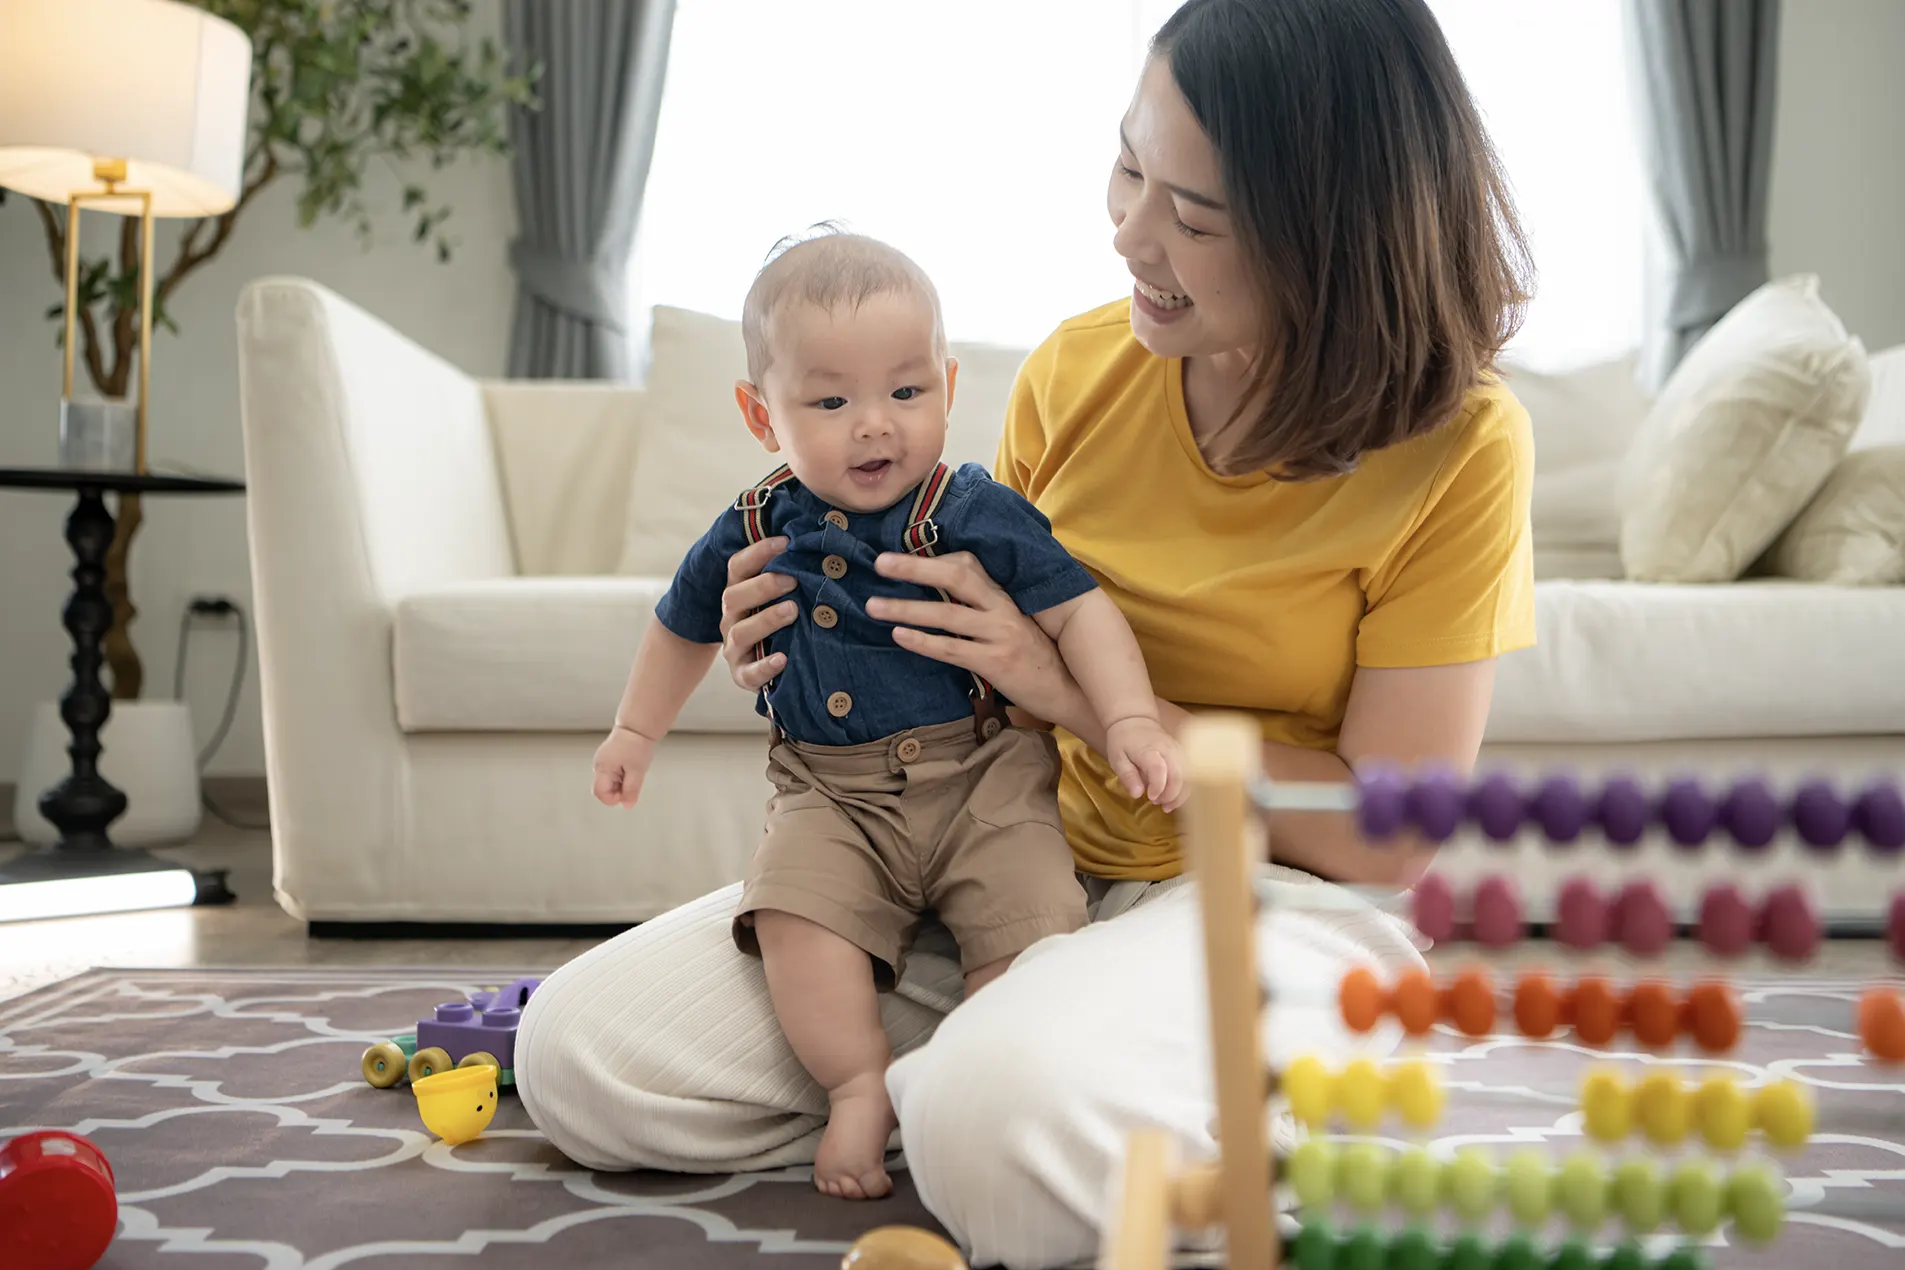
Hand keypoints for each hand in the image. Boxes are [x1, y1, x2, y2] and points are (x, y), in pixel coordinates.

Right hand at [592, 726, 656, 808]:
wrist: (637, 726)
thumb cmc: (636, 745)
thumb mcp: (637, 772)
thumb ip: (631, 790)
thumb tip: (627, 805)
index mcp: (603, 768)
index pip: (600, 793)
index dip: (614, 798)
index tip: (628, 794)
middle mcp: (599, 764)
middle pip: (604, 788)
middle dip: (618, 791)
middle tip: (633, 781)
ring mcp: (602, 760)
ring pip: (609, 781)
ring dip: (621, 782)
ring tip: (633, 771)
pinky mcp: (608, 757)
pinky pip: (612, 773)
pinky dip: (621, 775)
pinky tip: (631, 767)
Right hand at [717, 535, 797, 691]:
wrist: (763, 668)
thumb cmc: (781, 623)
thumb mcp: (781, 598)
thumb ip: (791, 575)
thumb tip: (819, 545)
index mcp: (738, 593)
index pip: (737, 567)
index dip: (758, 552)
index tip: (785, 541)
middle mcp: (731, 618)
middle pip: (733, 597)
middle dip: (762, 586)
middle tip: (791, 579)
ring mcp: (734, 648)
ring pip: (740, 632)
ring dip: (766, 620)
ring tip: (792, 611)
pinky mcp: (742, 675)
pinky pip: (749, 673)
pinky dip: (765, 666)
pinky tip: (783, 659)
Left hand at [867, 551, 1077, 727]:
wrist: (1070, 692)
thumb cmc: (1039, 659)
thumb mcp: (1017, 625)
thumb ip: (988, 609)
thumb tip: (947, 599)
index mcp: (1006, 597)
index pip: (969, 565)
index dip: (933, 558)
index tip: (901, 556)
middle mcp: (1003, 610)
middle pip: (956, 577)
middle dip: (915, 568)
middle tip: (880, 563)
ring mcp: (1000, 636)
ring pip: (947, 614)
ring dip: (906, 607)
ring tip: (873, 605)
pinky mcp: (996, 664)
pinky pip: (952, 650)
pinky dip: (922, 642)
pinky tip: (898, 636)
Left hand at [1105, 716, 1184, 811]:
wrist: (1135, 720)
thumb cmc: (1124, 742)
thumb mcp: (1117, 759)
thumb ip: (1127, 776)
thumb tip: (1137, 794)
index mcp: (1149, 749)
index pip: (1159, 769)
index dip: (1158, 787)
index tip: (1151, 798)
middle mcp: (1168, 749)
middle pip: (1179, 775)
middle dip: (1172, 795)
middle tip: (1158, 804)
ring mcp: (1178, 751)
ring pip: (1189, 776)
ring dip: (1181, 794)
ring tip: (1167, 806)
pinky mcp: (1184, 754)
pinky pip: (1191, 773)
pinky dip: (1186, 788)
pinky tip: (1175, 798)